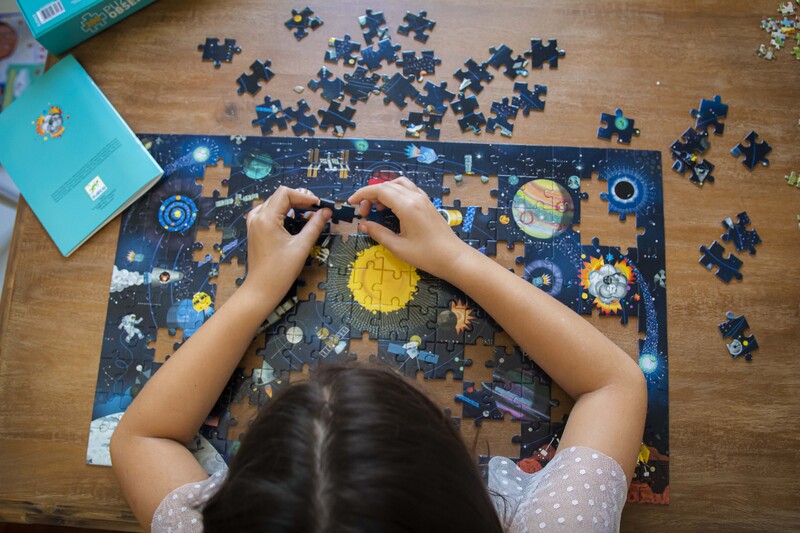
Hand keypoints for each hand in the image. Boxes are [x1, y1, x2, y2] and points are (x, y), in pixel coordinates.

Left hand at [242, 186, 330, 298]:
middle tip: (317, 208)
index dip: (304, 196)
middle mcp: (257, 217)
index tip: (319, 204)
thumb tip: (326, 211)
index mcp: (266, 218)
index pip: (285, 193)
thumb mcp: (301, 247)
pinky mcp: (255, 229)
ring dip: (291, 205)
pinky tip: (294, 220)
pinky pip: (269, 212)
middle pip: (280, 196)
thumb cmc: (280, 271)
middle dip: (299, 199)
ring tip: (308, 213)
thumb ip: (315, 226)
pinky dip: (283, 212)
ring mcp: (254, 222)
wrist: (262, 289)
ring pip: (274, 203)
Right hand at [347, 177, 470, 278]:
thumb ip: (378, 233)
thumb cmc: (426, 255)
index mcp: (407, 206)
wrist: (453, 258)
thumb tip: (363, 224)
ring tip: (378, 209)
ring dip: (384, 191)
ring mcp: (423, 199)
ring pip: (399, 183)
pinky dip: (396, 193)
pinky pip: (408, 189)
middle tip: (364, 213)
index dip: (362, 194)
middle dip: (371, 195)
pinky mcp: (428, 203)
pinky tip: (393, 208)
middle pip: (387, 185)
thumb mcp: (398, 247)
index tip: (351, 203)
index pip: (379, 190)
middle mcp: (415, 197)